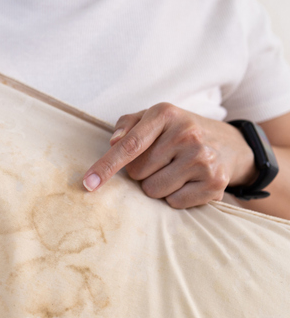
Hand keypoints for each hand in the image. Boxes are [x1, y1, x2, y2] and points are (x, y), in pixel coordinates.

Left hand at [82, 103, 256, 208]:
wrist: (228, 144)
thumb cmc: (178, 131)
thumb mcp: (152, 118)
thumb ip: (127, 125)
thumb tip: (113, 142)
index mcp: (165, 114)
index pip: (130, 144)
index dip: (106, 165)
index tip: (88, 183)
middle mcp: (186, 134)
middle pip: (137, 173)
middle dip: (141, 171)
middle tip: (160, 160)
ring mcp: (203, 159)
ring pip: (153, 190)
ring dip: (156, 186)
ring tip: (174, 170)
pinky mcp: (215, 183)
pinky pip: (174, 203)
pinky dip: (175, 197)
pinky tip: (188, 181)